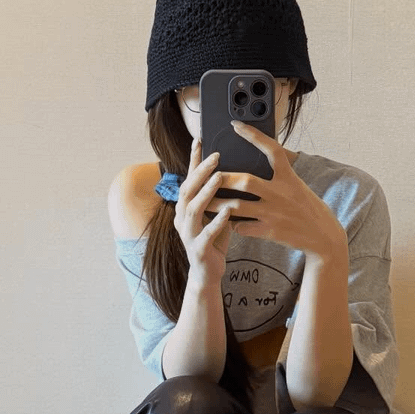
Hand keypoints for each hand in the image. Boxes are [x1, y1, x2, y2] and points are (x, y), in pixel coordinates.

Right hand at [174, 138, 234, 288]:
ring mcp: (188, 234)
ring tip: (220, 177)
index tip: (199, 140)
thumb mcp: (215, 214)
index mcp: (186, 207)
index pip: (188, 178)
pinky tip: (228, 211)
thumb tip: (232, 171)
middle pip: (187, 189)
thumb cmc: (213, 241)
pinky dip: (217, 221)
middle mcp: (182, 218)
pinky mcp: (198, 249)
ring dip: (206, 191)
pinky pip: (206, 234)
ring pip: (193, 209)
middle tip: (216, 156)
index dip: (193, 160)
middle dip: (201, 171)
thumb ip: (218, 196)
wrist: (207, 273)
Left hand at [221, 122, 348, 263]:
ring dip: (216, 204)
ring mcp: (274, 213)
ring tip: (204, 202)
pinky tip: (226, 222)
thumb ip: (280, 173)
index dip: (253, 135)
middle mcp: (280, 193)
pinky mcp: (270, 231)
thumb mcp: (297, 185)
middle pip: (245, 181)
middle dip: (222, 178)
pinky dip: (232, 224)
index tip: (236, 125)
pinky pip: (243, 227)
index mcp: (288, 177)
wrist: (323, 237)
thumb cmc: (308, 208)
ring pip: (237, 206)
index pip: (271, 149)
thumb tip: (264, 156)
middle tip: (207, 175)